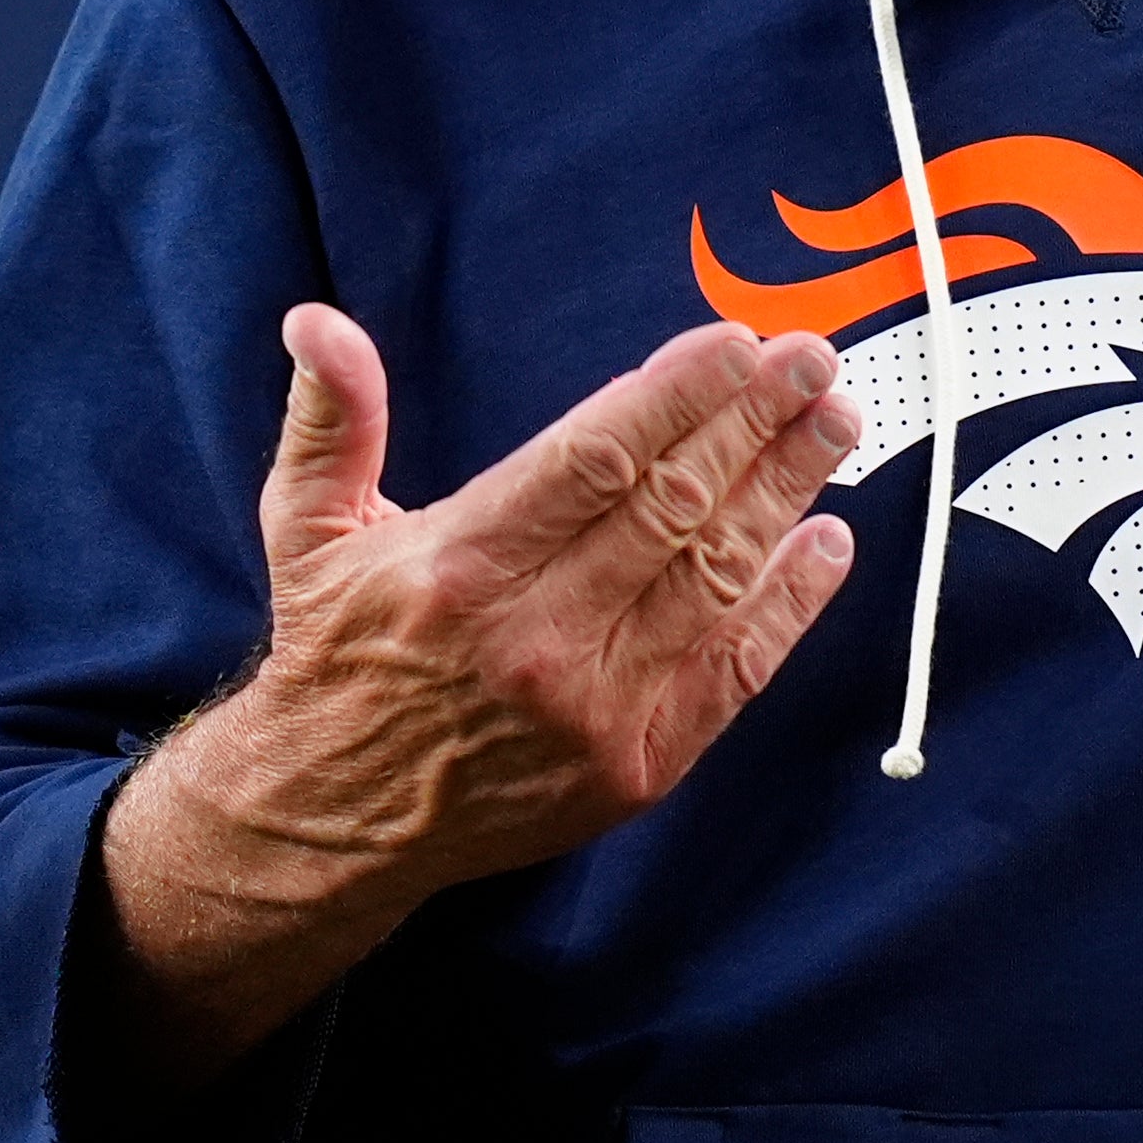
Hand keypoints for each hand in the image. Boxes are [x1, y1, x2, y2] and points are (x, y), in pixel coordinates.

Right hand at [94, 304, 860, 1082]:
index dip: (676, 395)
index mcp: (460, 566)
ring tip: (835, 423)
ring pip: (716, 576)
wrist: (337, 820)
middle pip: (674, 506)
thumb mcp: (306, 527)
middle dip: (753, 422)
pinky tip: (828, 539)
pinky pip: (736, 669)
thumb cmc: (338, 651)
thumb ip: (332, 420)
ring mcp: (596, 708)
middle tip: (812, 358)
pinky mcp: (639, 764)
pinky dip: (791, 603)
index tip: (736, 342)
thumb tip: (318, 322)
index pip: (594, 458)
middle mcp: (535, 638)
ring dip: (786, 492)